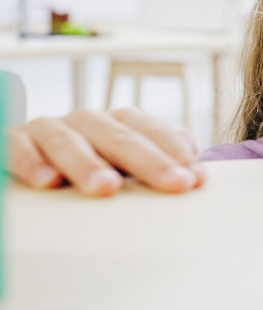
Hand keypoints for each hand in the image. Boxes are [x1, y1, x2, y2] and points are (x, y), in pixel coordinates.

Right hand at [5, 107, 205, 195]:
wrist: (28, 160)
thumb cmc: (85, 164)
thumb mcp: (121, 162)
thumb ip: (155, 157)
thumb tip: (195, 160)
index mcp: (116, 123)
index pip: (150, 131)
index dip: (175, 151)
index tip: (197, 179)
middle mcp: (85, 121)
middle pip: (119, 136)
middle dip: (149, 161)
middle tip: (174, 183)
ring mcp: (48, 130)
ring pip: (69, 141)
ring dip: (88, 164)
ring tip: (107, 188)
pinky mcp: (12, 142)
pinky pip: (18, 148)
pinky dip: (31, 162)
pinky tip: (47, 182)